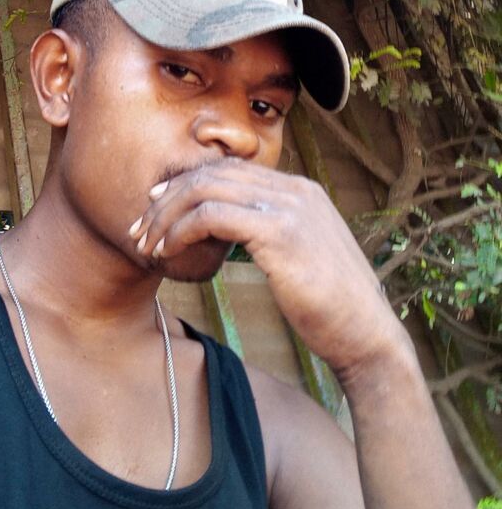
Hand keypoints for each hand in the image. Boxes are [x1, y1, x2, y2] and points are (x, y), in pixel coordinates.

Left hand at [129, 158, 401, 374]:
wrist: (367, 337)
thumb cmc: (330, 308)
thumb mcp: (299, 258)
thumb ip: (269, 234)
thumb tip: (229, 232)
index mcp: (300, 191)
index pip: (229, 170)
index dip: (186, 186)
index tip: (157, 210)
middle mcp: (295, 190)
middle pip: (213, 174)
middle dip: (168, 198)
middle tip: (140, 228)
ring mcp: (290, 207)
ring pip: (206, 189)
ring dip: (167, 215)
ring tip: (147, 243)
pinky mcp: (280, 232)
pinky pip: (212, 216)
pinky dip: (181, 230)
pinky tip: (167, 252)